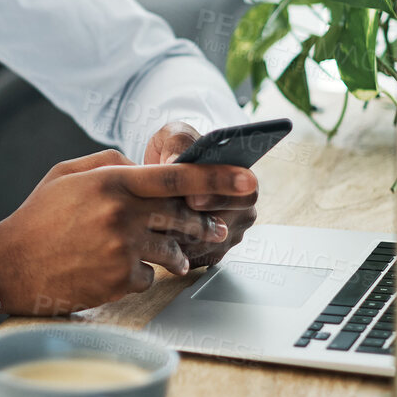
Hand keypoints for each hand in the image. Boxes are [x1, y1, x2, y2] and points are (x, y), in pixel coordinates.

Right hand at [0, 148, 256, 314]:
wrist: (9, 265)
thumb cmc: (38, 218)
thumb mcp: (66, 174)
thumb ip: (108, 162)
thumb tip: (142, 165)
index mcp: (111, 181)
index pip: (177, 177)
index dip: (218, 178)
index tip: (249, 178)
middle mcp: (121, 213)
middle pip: (183, 216)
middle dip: (204, 223)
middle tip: (214, 227)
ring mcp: (122, 248)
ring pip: (173, 250)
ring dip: (177, 253)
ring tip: (170, 255)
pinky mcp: (119, 279)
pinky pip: (150, 276)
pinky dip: (143, 274)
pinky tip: (120, 270)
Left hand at [144, 120, 259, 268]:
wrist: (162, 172)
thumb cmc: (174, 150)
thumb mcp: (175, 136)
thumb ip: (178, 144)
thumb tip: (175, 161)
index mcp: (242, 180)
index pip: (245, 194)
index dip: (218, 199)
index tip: (192, 199)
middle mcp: (241, 210)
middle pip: (225, 227)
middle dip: (192, 225)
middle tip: (166, 220)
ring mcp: (227, 234)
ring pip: (207, 247)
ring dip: (179, 241)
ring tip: (150, 230)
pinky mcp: (210, 252)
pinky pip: (195, 260)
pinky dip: (174, 253)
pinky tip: (152, 241)